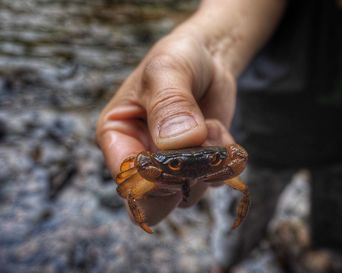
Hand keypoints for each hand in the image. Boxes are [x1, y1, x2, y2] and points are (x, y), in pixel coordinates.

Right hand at [96, 32, 235, 223]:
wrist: (206, 60)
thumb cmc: (177, 58)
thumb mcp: (167, 70)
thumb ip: (169, 103)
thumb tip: (175, 144)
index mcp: (116, 136)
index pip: (127, 179)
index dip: (155, 178)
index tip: (181, 157)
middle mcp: (140, 156)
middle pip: (154, 201)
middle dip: (183, 180)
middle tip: (199, 152)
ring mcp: (169, 164)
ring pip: (186, 196)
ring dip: (208, 168)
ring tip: (211, 130)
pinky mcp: (195, 164)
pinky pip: (210, 183)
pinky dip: (222, 164)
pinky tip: (220, 135)